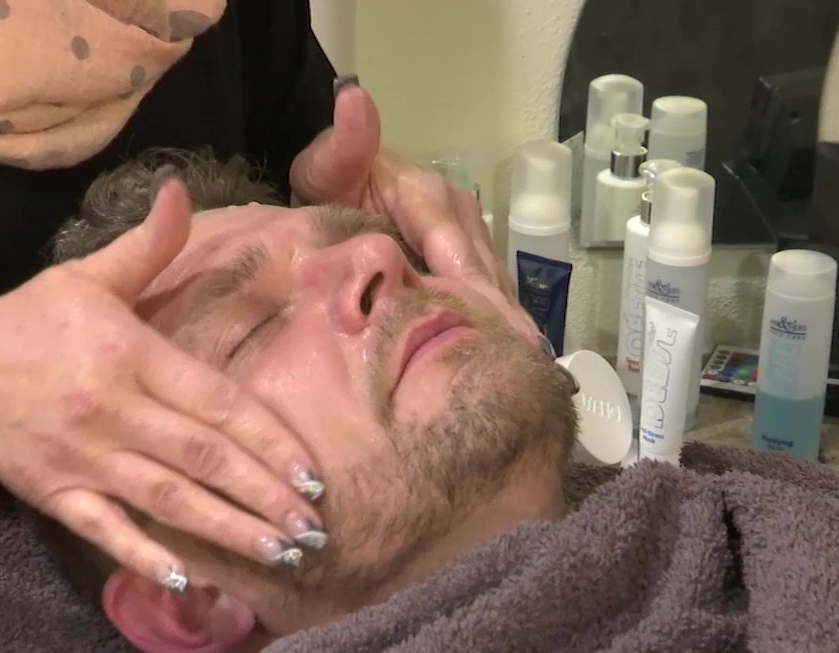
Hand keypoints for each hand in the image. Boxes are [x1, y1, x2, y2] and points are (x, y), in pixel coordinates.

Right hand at [0, 181, 326, 587]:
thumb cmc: (24, 321)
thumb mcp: (85, 276)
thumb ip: (146, 245)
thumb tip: (182, 189)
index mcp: (128, 354)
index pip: (214, 401)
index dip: (267, 438)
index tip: (311, 471)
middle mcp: (112, 409)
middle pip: (202, 457)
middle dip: (264, 495)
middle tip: (316, 527)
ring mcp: (83, 458)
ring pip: (167, 499)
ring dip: (227, 530)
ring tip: (281, 554)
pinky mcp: (56, 495)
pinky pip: (108, 532)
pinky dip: (146, 557)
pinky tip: (193, 581)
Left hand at [290, 79, 538, 341]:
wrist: (333, 191)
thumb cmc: (330, 185)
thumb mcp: (326, 168)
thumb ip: (344, 146)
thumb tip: (354, 98)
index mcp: (425, 192)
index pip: (451, 244)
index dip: (469, 286)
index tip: (489, 327)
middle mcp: (457, 213)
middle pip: (479, 270)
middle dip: (494, 315)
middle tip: (510, 365)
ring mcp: (468, 238)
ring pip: (491, 284)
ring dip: (500, 324)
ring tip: (512, 369)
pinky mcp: (470, 260)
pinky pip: (486, 293)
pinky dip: (490, 324)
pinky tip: (498, 360)